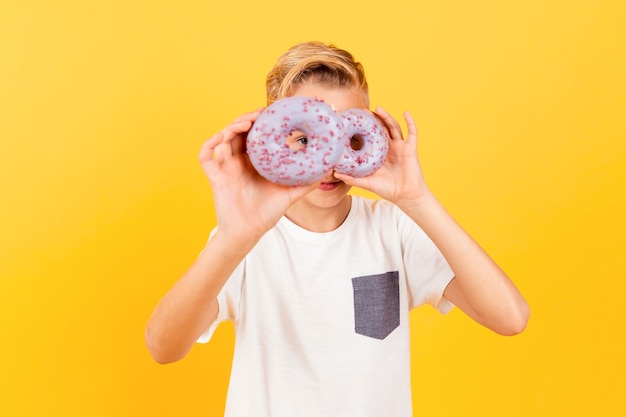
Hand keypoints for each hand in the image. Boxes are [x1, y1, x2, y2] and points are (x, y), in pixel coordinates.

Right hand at [199, 108, 319, 245]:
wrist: (248, 233)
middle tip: (259, 113)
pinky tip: (222, 138)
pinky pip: (205, 157)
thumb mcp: (290, 194)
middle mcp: (238, 161)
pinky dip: (210, 144)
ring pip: (223, 139)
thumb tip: (328, 169)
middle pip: (238, 132)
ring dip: (232, 127)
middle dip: (247, 119)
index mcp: (254, 162)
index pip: (254, 134)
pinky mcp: (215, 177)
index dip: (259, 120)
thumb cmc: (266, 214)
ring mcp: (225, 168)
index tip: (270, 110)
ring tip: (245, 123)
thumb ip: (307, 182)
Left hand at [334, 107, 431, 208]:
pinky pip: (412, 132)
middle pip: (381, 129)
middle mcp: (389, 148)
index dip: (363, 129)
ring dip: (387, 117)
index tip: (353, 121)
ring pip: (394, 127)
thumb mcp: (367, 183)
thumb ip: (352, 178)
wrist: (406, 196)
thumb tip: (334, 173)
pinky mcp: (410, 148)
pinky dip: (411, 122)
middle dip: (374, 119)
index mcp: (379, 154)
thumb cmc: (387, 189)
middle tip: (363, 112)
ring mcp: (400, 147)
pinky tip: (406, 113)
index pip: (370, 137)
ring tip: (378, 108)